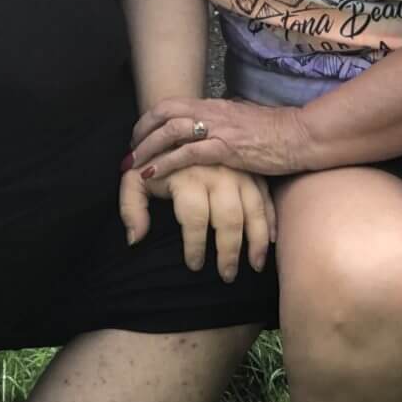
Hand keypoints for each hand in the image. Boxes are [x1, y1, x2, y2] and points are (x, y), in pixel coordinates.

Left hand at [118, 165, 275, 280]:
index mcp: (188, 175)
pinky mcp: (253, 172)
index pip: (194, 219)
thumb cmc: (155, 160)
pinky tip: (269, 242)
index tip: (193, 265)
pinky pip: (267, 200)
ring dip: (257, 241)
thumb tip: (136, 239)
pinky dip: (271, 222)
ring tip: (254, 266)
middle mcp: (218, 173)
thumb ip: (130, 207)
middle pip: (229, 218)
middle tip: (227, 275)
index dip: (195, 246)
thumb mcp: (134, 177)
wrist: (181, 126)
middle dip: (229, 252)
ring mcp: (240, 172)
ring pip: (254, 210)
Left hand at [126, 97, 314, 181]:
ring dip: (147, 148)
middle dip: (141, 132)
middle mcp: (213, 111)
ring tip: (133, 165)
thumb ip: (224, 121)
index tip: (138, 136)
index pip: (172, 104)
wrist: (301, 136)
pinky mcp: (227, 147)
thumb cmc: (277, 132)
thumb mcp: (244, 120)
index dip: (149, 119)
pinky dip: (167, 163)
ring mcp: (220, 128)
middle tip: (129, 153)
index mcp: (215, 104)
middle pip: (165, 113)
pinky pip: (189, 153)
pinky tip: (153, 174)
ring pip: (171, 131)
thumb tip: (210, 125)